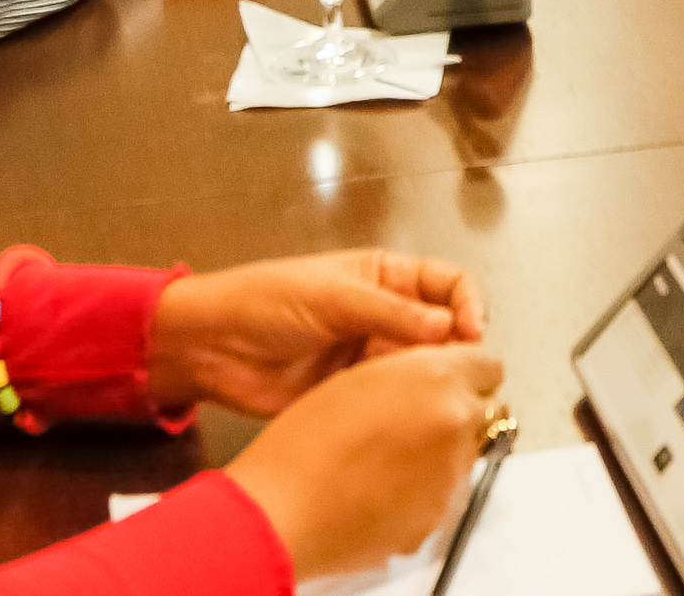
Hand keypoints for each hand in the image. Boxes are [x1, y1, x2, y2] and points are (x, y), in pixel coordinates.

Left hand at [150, 250, 488, 416]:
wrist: (211, 348)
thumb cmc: (261, 301)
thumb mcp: (331, 295)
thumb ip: (390, 312)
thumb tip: (446, 326)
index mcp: (384, 276)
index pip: (449, 283)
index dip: (468, 304)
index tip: (471, 329)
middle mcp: (386, 314)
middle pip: (444, 328)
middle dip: (456, 346)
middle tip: (455, 367)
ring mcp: (371, 355)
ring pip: (422, 366)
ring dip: (430, 377)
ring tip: (427, 388)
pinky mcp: (355, 391)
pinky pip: (394, 397)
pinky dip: (405, 403)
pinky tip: (402, 407)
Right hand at [222, 345, 502, 580]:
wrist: (281, 511)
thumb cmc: (300, 446)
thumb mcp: (357, 380)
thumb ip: (409, 376)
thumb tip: (428, 382)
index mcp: (435, 377)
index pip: (487, 364)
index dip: (465, 372)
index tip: (451, 381)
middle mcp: (454, 421)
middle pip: (481, 411)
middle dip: (455, 414)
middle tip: (414, 424)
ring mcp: (451, 472)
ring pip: (465, 454)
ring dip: (440, 453)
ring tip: (386, 462)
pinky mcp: (440, 514)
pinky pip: (444, 494)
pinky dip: (423, 491)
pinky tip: (381, 491)